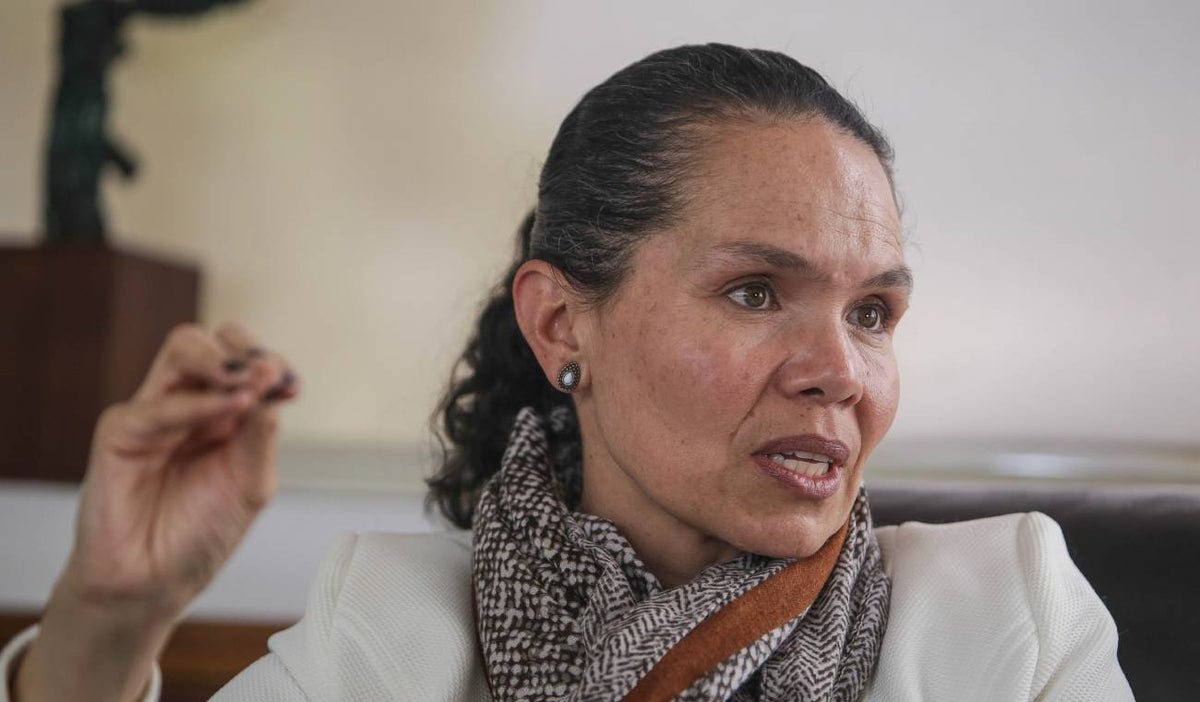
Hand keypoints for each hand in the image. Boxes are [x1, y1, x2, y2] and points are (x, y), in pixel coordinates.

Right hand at [70, 322, 298, 613]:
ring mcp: (154, 414)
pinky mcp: (121, 433)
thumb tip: (271, 379)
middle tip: (270, 374)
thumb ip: (261, 432)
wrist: (154, 584)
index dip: (272, 365)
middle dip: (246, 349)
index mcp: (224, 414)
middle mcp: (190, 405)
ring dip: (222, 361)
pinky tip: (227, 408)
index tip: (294, 389)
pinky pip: (157, 405)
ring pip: (182, 351)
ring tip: (250, 381)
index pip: (246, 363)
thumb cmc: (201, 534)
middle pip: (212, 343)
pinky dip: (196, 403)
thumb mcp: (251, 482)